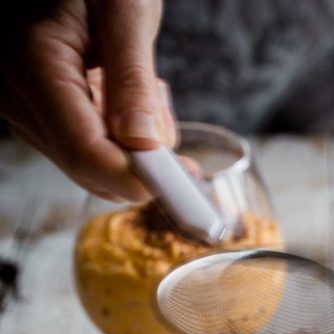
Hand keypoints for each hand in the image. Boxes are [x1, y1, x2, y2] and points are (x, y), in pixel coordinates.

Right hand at [0, 0, 173, 199]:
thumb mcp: (123, 9)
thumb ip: (133, 78)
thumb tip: (145, 143)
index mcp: (34, 65)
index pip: (85, 154)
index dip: (136, 177)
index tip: (182, 183)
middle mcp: (19, 98)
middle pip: (88, 169)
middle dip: (141, 165)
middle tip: (176, 138)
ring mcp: (24, 110)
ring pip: (90, 166)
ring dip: (132, 149)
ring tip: (146, 94)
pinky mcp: (36, 113)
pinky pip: (85, 148)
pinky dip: (119, 138)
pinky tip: (128, 100)